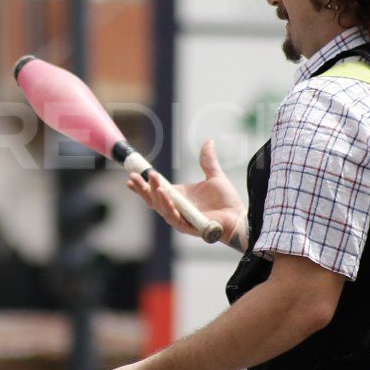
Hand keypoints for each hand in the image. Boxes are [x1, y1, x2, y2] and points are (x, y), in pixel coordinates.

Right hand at [127, 139, 245, 246]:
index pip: (155, 190)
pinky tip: (163, 194)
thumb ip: (207, 161)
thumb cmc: (226, 201)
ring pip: (160, 208)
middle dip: (142, 188)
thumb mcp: (215, 176)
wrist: (238, 216)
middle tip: (133, 176)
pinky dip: (167, 205)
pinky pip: (174, 216)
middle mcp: (176, 208)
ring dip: (153, 195)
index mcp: (179, 197)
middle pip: (153, 199)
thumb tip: (209, 142)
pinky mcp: (188, 226)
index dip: (143, 184)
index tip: (131, 174)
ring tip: (151, 182)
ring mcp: (181, 218)